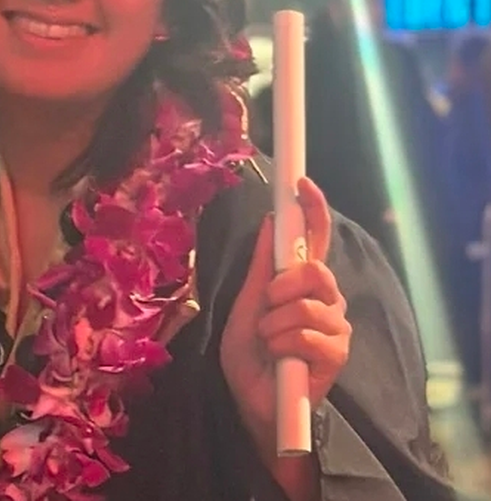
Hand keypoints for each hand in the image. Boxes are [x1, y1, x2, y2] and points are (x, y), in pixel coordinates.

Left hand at [220, 177, 352, 454]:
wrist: (251, 399)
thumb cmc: (249, 352)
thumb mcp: (245, 303)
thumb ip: (260, 266)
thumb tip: (269, 221)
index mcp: (301, 283)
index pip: (315, 241)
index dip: (312, 210)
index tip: (301, 183)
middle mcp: (326, 300)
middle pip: (316, 271)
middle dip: (282, 287)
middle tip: (265, 307)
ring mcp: (335, 327)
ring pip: (308, 305)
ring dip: (275, 324)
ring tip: (268, 340)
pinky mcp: (337, 355)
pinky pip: (308, 335)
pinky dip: (283, 345)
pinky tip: (280, 358)